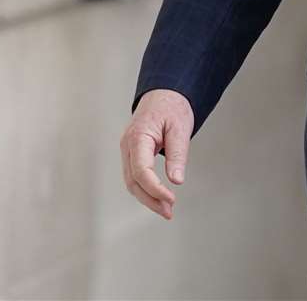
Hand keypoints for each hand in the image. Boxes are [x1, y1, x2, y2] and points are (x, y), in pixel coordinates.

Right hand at [120, 89, 193, 219]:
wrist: (163, 94)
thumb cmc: (172, 107)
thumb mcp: (180, 128)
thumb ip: (178, 154)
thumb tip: (176, 180)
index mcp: (138, 137)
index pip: (141, 170)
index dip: (154, 188)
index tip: (171, 199)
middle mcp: (127, 145)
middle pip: (133, 181)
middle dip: (150, 199)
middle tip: (169, 211)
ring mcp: (127, 150)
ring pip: (131, 182)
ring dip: (147, 198)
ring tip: (166, 209)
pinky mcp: (131, 154)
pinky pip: (134, 176)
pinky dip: (145, 190)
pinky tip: (158, 198)